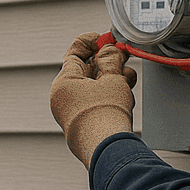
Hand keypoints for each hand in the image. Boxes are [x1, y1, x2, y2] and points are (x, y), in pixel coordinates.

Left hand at [49, 32, 136, 166]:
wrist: (109, 151)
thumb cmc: (106, 116)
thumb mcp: (112, 78)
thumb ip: (110, 59)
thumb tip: (109, 49)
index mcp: (63, 83)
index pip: (74, 53)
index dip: (90, 41)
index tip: (104, 37)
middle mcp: (62, 98)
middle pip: (84, 70)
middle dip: (106, 62)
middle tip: (122, 55)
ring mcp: (71, 113)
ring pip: (91, 87)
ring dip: (111, 78)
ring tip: (127, 76)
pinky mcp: (82, 125)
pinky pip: (93, 102)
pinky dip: (108, 94)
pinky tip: (124, 92)